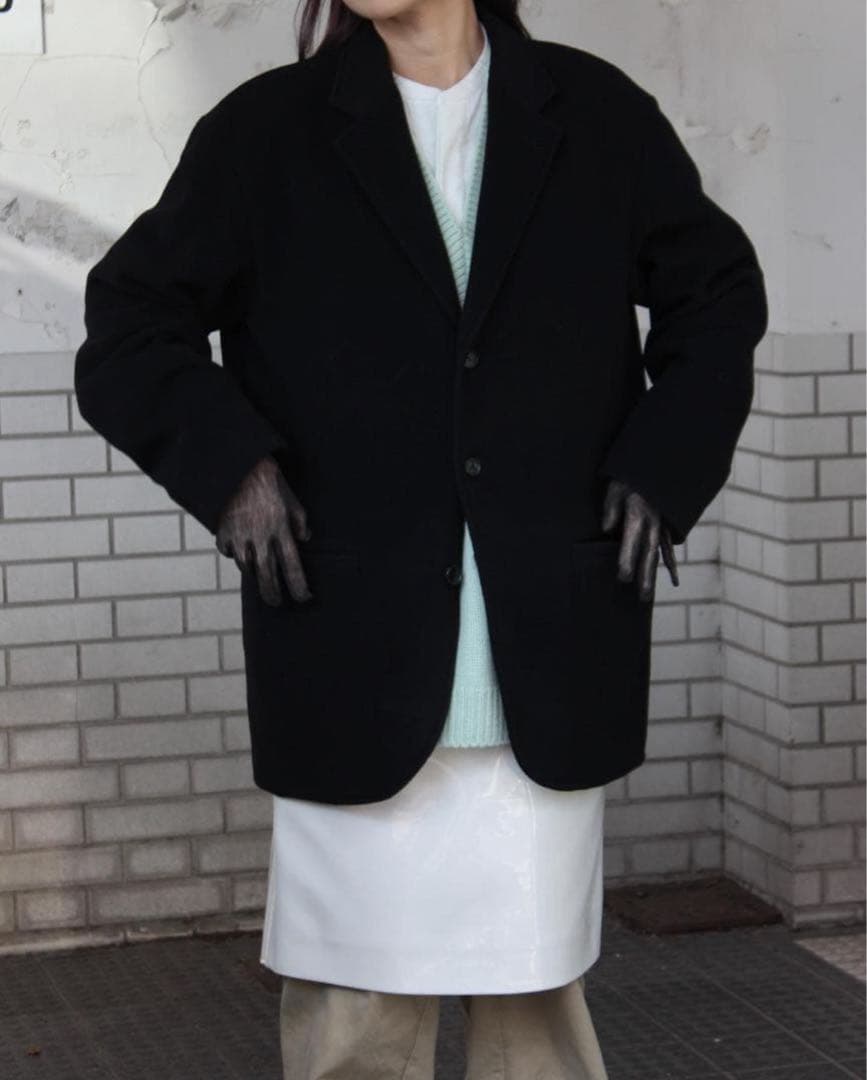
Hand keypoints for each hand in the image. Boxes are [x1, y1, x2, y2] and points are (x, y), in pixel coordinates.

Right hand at [215, 454, 313, 605]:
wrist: (238, 468)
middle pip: (267, 576)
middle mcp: (260, 537)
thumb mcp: (292, 500)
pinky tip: (240, 555)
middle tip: (276, 604)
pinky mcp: (223, 532)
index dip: (299, 586)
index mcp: (281, 530)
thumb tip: (305, 538)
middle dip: (273, 595)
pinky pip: (229, 553)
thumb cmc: (270, 484)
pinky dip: (235, 557)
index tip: (305, 598)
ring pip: (246, 568)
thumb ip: (300, 522)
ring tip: (260, 578)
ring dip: (254, 576)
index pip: (292, 566)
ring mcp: (240, 537)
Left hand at [601, 478, 678, 599]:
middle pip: (649, 553)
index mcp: (638, 513)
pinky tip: (673, 580)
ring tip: (647, 597)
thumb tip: (606, 530)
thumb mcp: (616, 485)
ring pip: (658, 554)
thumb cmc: (632, 472)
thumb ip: (611, 507)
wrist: (662, 460)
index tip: (623, 578)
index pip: (632, 542)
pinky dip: (670, 563)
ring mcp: (662, 523)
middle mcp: (653, 522)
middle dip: (645, 576)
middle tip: (641, 597)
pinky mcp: (667, 523)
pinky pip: (669, 546)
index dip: (627, 560)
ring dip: (653, 575)